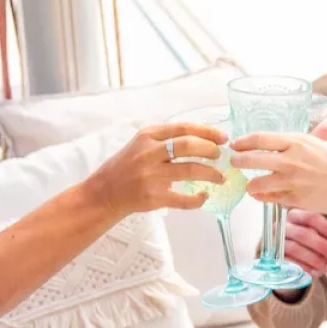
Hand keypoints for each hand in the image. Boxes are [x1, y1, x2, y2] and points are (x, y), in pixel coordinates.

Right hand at [87, 123, 225, 217]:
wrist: (104, 193)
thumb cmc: (126, 166)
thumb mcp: (140, 144)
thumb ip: (165, 139)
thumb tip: (202, 139)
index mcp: (147, 136)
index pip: (183, 128)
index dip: (207, 132)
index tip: (223, 138)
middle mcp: (148, 153)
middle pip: (188, 146)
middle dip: (210, 150)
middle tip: (220, 156)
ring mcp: (151, 176)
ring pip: (190, 170)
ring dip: (211, 174)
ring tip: (220, 177)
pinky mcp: (153, 197)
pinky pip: (183, 199)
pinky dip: (197, 199)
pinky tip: (204, 196)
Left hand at [231, 132, 326, 215]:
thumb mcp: (317, 143)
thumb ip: (295, 145)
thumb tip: (275, 147)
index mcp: (297, 142)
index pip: (259, 139)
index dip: (243, 142)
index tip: (235, 144)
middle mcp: (291, 161)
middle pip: (251, 160)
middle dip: (238, 161)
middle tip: (234, 162)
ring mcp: (292, 182)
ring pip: (257, 184)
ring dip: (250, 185)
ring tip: (249, 184)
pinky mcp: (295, 200)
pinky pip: (271, 199)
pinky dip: (264, 197)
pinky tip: (264, 195)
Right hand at [281, 209, 326, 279]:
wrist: (281, 258)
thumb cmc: (302, 243)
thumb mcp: (312, 235)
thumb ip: (323, 238)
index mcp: (294, 216)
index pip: (311, 218)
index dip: (326, 229)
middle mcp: (282, 226)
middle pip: (303, 234)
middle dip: (323, 246)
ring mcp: (275, 242)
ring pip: (296, 249)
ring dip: (316, 260)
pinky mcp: (273, 257)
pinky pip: (290, 263)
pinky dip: (306, 268)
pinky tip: (317, 272)